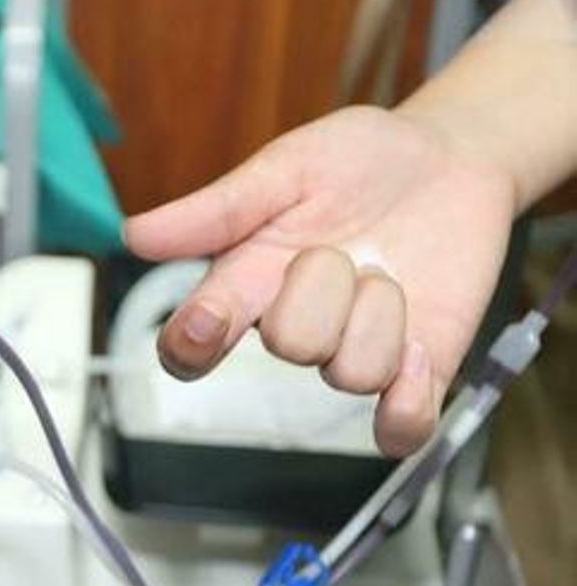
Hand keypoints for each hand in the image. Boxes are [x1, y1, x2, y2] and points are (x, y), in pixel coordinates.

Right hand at [123, 105, 516, 455]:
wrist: (451, 157)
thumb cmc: (359, 160)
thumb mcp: (286, 168)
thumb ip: (217, 209)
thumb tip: (133, 234)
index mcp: (247, 282)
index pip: (194, 342)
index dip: (194, 344)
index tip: (207, 322)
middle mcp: (295, 326)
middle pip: (288, 346)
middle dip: (323, 288)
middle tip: (342, 244)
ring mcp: (354, 353)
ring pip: (350, 374)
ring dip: (381, 313)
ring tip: (389, 268)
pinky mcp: (417, 373)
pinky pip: (402, 428)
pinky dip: (408, 404)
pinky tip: (416, 349)